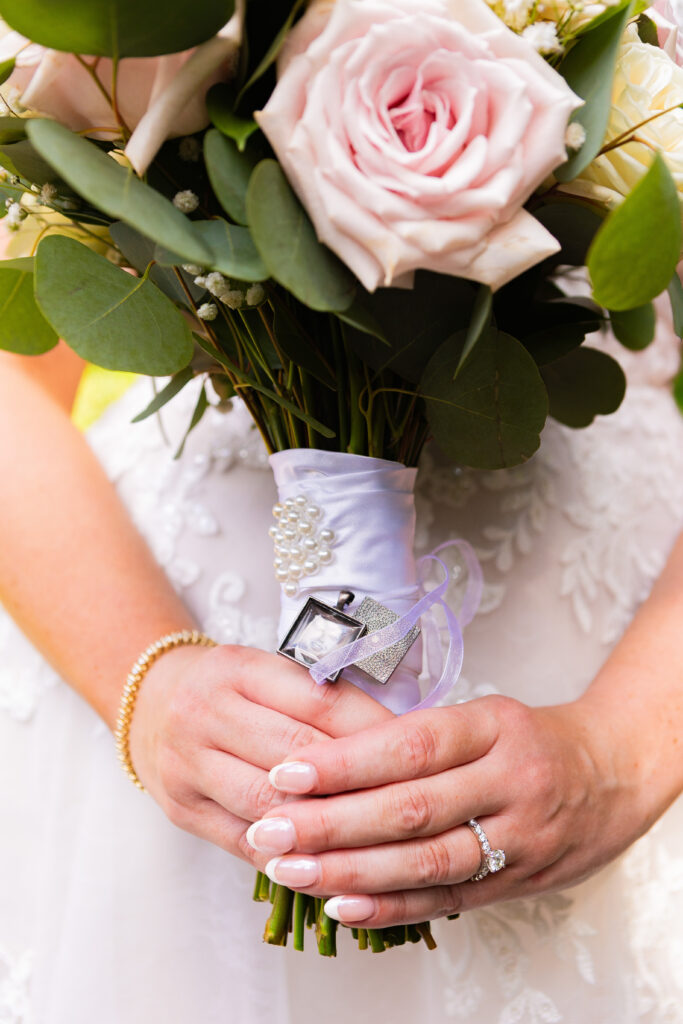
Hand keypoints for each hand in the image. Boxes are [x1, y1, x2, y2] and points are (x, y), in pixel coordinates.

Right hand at [129, 643, 391, 862]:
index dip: (373, 730)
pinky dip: (292, 856)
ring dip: (326, 826)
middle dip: (358, 782)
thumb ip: (320, 698)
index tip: (420, 751)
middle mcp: (206, 713)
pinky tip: (332, 863)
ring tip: (378, 839)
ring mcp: (189, 765)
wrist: (149, 703)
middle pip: (296, 755)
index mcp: (237, 668)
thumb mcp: (267, 671)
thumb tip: (398, 735)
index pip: (319, 702)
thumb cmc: (228, 688)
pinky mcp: (183, 810)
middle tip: (411, 801)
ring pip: (270, 805)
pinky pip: (245, 843)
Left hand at [245, 694, 648, 925]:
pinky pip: (447, 900)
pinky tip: (341, 906)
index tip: (287, 772)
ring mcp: (518, 838)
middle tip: (271, 828)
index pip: (411, 744)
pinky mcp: (517, 883)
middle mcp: (509, 781)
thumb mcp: (484, 715)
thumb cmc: (530, 739)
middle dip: (332, 822)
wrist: (611, 776)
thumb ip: (420, 737)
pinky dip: (391, 907)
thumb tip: (327, 756)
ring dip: (350, 871)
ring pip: (425, 862)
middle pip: (411, 808)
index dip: (345, 762)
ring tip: (290, 870)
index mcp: (494, 726)